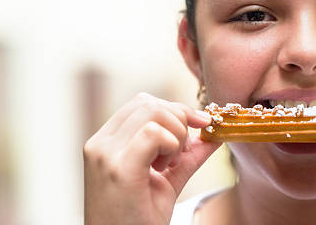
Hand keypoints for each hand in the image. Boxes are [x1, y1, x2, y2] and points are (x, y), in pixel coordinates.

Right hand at [83, 92, 220, 224]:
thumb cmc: (137, 222)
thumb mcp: (166, 182)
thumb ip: (188, 156)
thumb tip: (214, 135)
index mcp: (106, 143)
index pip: (142, 103)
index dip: (176, 109)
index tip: (199, 125)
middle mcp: (100, 144)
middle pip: (150, 102)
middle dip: (179, 120)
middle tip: (178, 155)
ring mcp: (106, 154)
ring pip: (153, 111)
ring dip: (175, 135)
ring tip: (169, 165)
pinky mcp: (118, 168)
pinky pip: (153, 133)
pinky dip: (171, 144)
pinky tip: (167, 168)